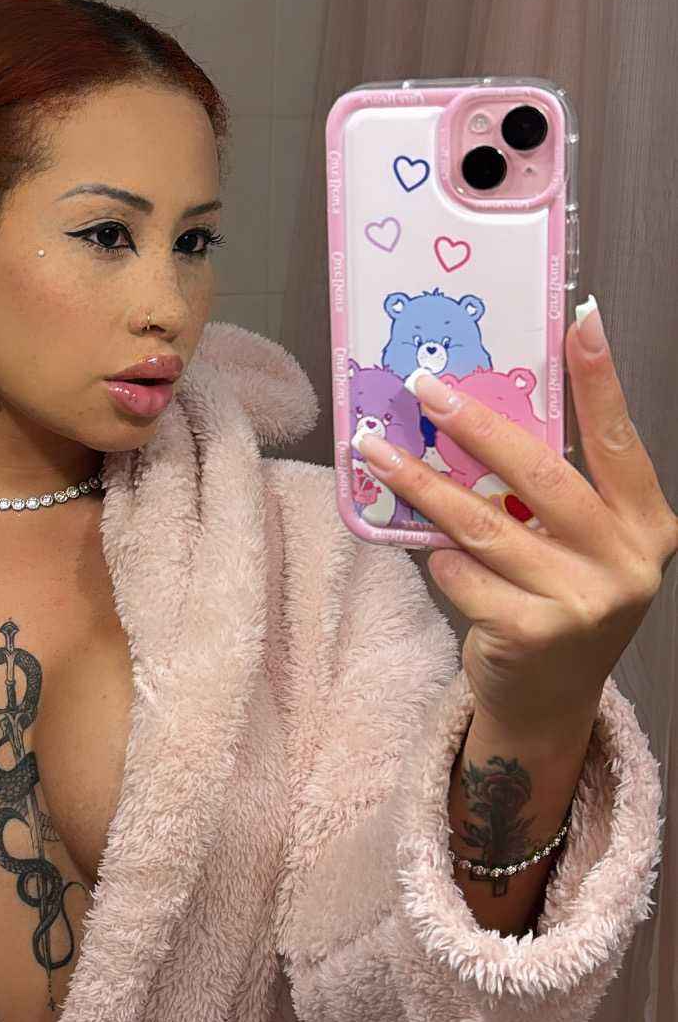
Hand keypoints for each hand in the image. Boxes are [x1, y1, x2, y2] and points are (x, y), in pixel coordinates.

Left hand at [352, 300, 677, 735]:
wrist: (550, 704)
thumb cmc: (559, 603)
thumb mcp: (579, 547)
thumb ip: (553, 495)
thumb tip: (480, 411)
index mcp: (645, 527)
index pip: (618, 440)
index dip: (600, 379)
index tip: (581, 318)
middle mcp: (624, 563)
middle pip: (539, 474)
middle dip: (476, 425)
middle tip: (428, 386)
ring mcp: (581, 602)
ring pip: (483, 523)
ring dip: (421, 483)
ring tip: (376, 450)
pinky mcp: (532, 633)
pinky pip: (463, 574)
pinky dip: (440, 559)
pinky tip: (433, 552)